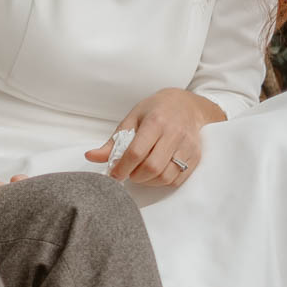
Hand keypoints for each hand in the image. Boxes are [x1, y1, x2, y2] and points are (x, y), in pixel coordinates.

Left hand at [84, 87, 222, 186]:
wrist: (187, 105)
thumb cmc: (155, 111)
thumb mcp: (131, 120)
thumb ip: (113, 142)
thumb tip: (91, 157)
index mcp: (155, 122)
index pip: (136, 152)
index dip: (122, 167)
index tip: (114, 174)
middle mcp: (174, 134)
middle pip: (152, 167)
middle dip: (135, 176)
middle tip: (128, 173)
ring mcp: (187, 146)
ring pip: (166, 176)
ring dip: (148, 181)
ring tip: (140, 173)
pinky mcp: (196, 156)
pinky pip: (178, 179)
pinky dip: (162, 182)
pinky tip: (155, 174)